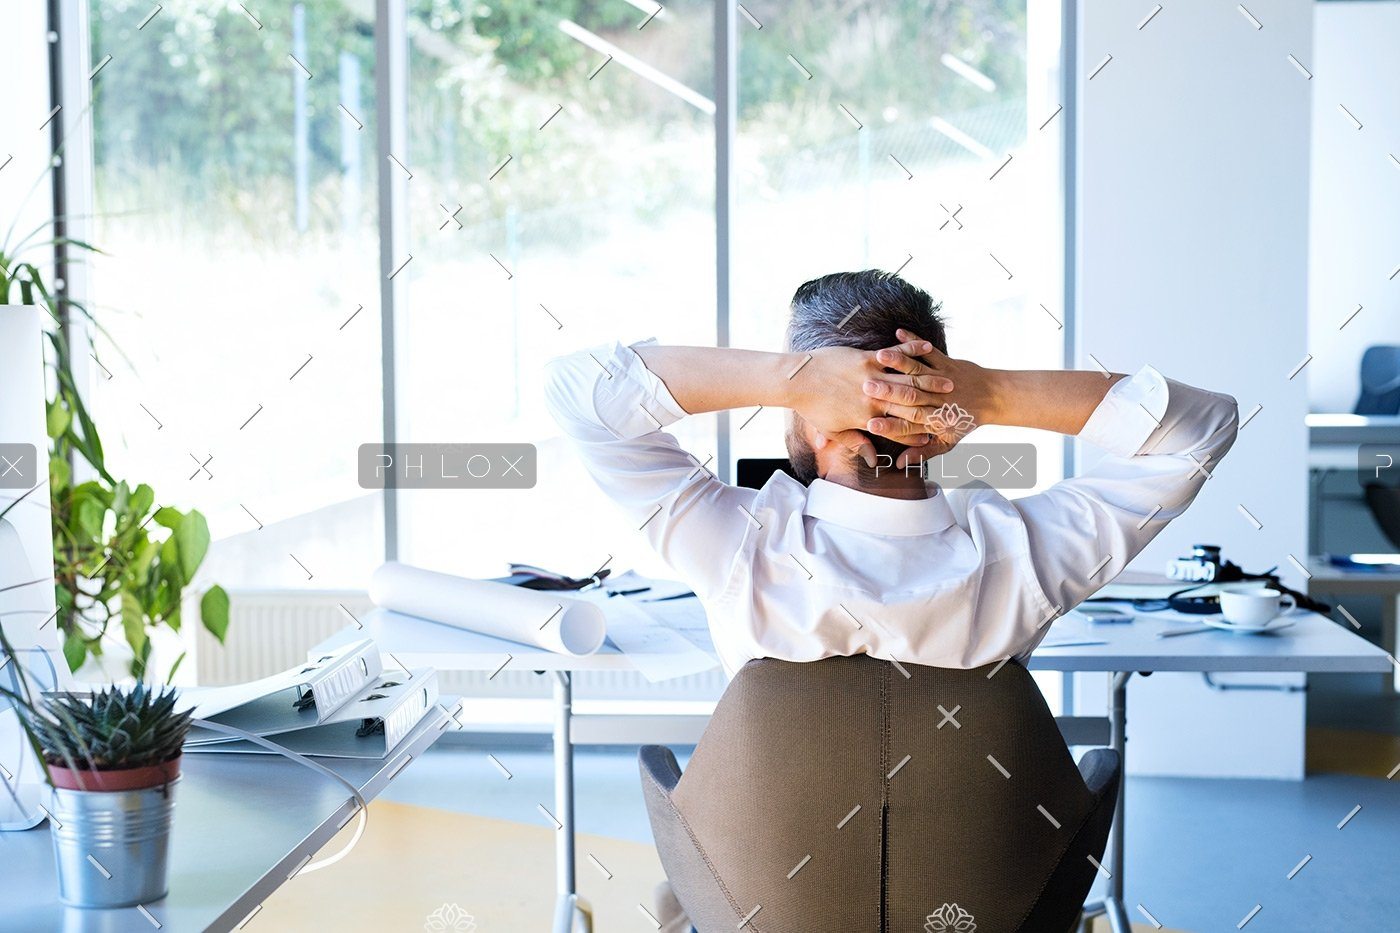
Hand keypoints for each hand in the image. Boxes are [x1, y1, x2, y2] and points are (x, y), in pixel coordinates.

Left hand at [783, 340, 953, 466]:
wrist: (798, 379)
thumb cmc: (813, 406)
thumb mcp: (833, 430)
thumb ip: (856, 443)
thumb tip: (872, 459)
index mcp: (867, 418)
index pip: (901, 429)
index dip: (920, 433)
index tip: (936, 436)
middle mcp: (874, 398)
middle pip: (911, 404)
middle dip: (935, 407)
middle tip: (954, 409)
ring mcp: (872, 376)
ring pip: (908, 379)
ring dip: (931, 380)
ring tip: (949, 382)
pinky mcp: (866, 358)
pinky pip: (895, 354)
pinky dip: (912, 350)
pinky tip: (928, 347)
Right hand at [862, 329, 1000, 467]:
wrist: (994, 398)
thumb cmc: (966, 420)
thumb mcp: (947, 442)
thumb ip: (922, 453)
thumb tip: (900, 465)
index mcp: (936, 421)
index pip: (909, 426)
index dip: (890, 426)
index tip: (871, 425)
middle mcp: (938, 400)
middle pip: (910, 397)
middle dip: (888, 392)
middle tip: (865, 388)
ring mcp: (942, 379)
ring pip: (918, 371)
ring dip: (898, 363)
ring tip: (879, 357)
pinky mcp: (947, 363)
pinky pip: (929, 351)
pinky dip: (914, 342)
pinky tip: (898, 333)